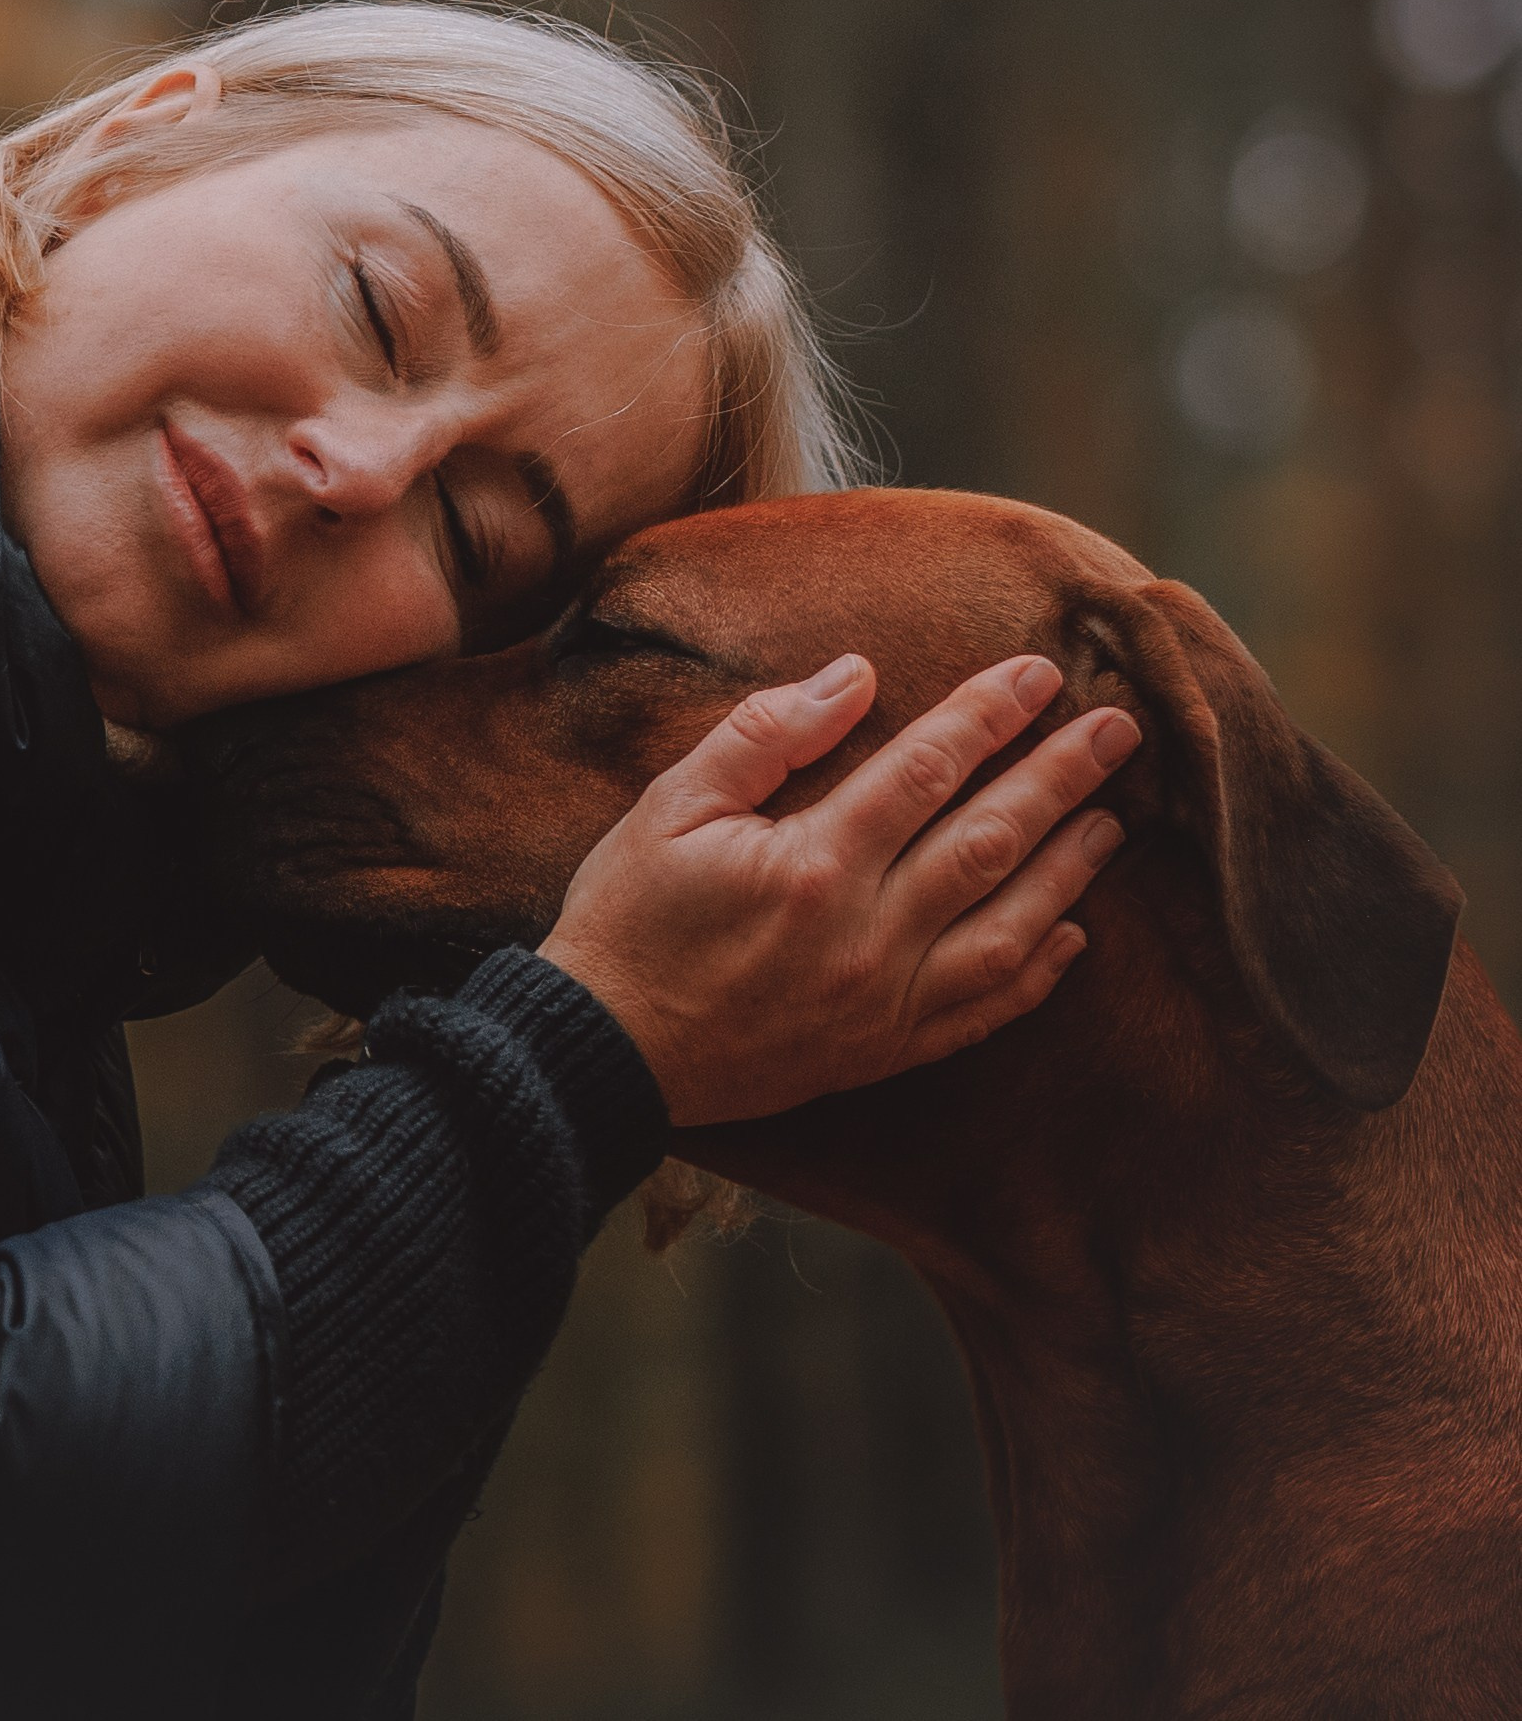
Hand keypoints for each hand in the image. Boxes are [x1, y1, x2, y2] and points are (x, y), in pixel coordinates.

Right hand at [537, 653, 1139, 1126]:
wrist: (605, 1053)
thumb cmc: (627, 920)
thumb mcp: (669, 807)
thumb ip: (762, 735)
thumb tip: (852, 677)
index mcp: (814, 864)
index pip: (928, 769)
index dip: (989, 715)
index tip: (1041, 673)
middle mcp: (866, 936)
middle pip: (990, 842)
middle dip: (1062, 779)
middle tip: (1121, 733)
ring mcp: (880, 1002)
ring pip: (1006, 931)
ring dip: (1068, 871)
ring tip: (1113, 823)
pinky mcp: (879, 1052)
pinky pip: (980, 1014)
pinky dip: (1035, 976)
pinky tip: (1071, 938)